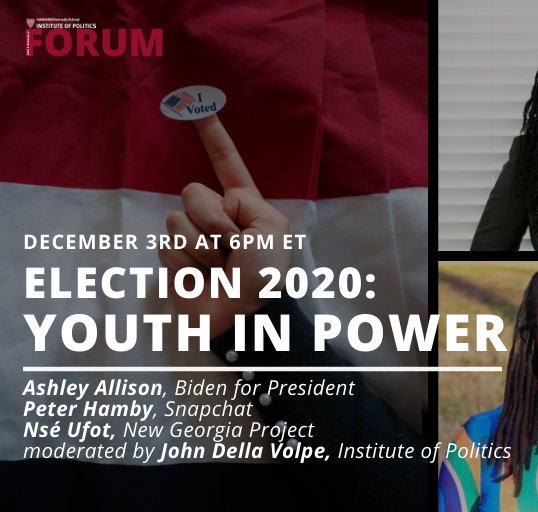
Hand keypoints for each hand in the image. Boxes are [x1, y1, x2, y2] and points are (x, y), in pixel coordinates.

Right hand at [159, 114, 290, 336]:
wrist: (246, 314)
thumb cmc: (266, 274)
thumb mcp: (272, 228)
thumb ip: (245, 200)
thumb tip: (219, 203)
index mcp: (244, 204)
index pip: (226, 163)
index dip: (212, 136)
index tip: (196, 105)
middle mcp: (216, 215)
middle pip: (193, 192)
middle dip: (213, 220)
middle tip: (233, 249)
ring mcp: (192, 236)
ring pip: (177, 219)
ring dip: (202, 246)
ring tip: (221, 268)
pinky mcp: (174, 259)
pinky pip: (167, 245)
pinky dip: (187, 262)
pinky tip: (203, 278)